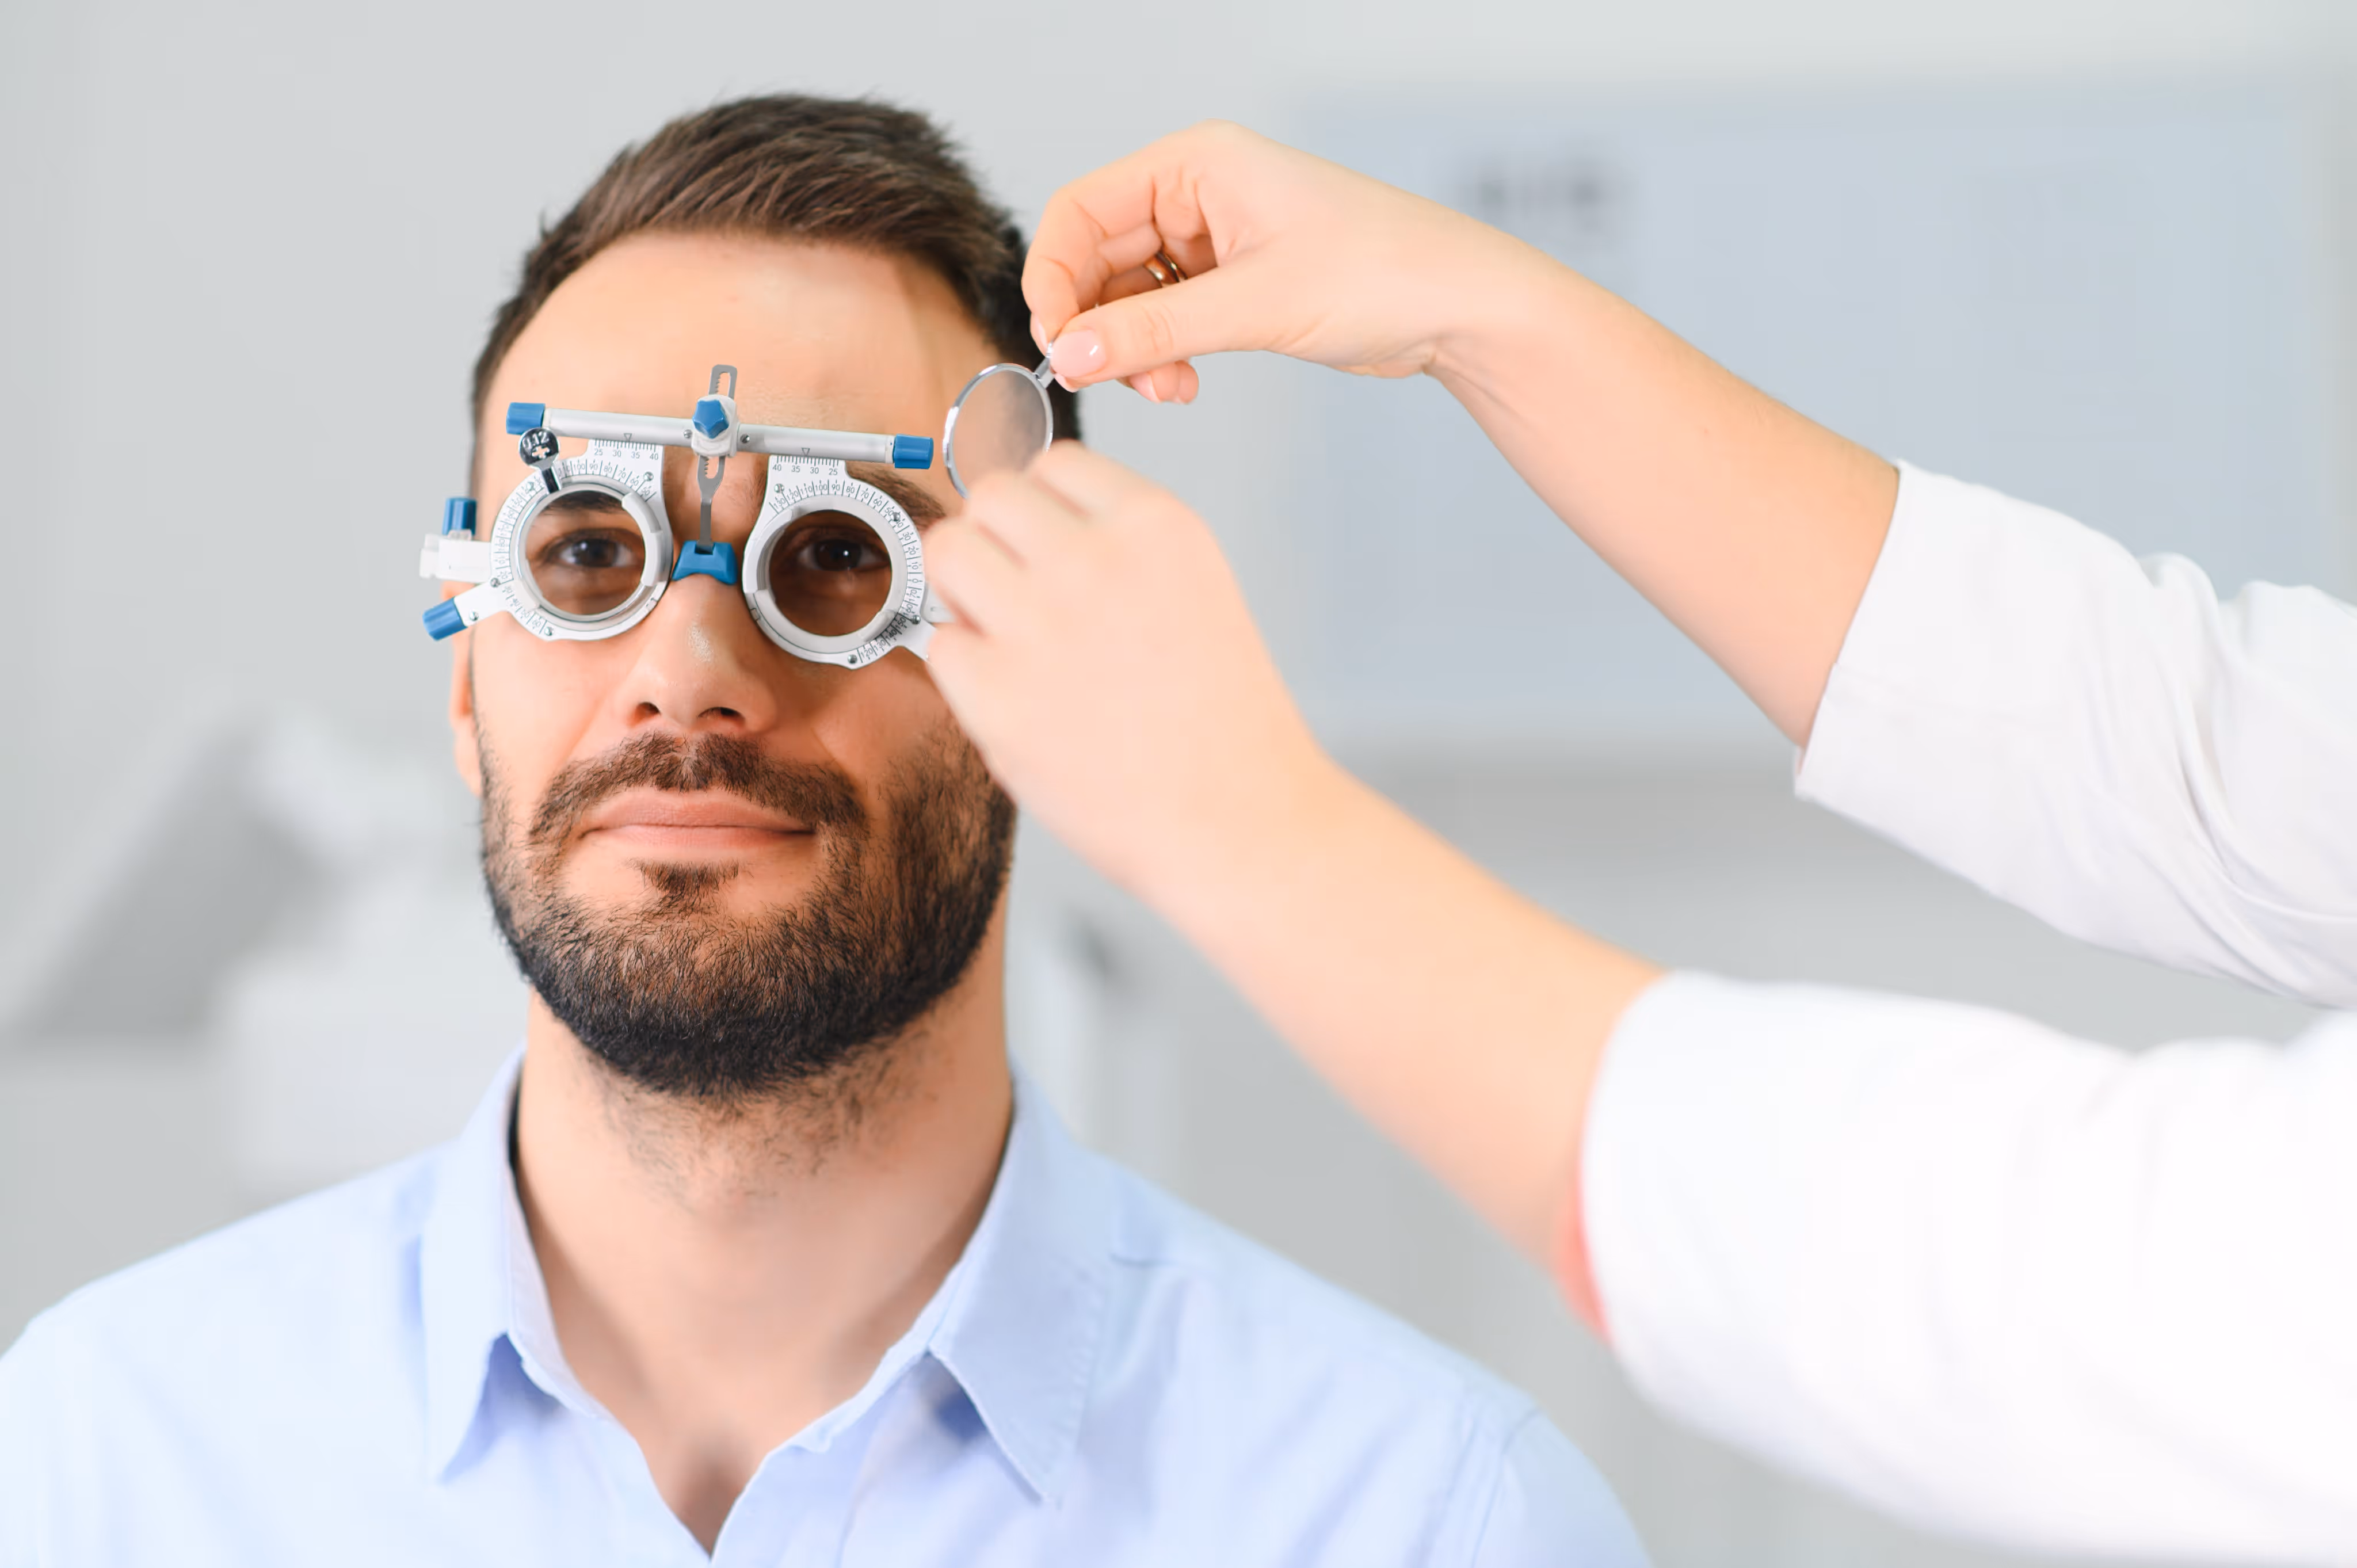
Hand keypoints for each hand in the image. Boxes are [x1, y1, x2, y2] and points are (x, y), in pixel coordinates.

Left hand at [922, 443, 1333, 892]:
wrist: (1241, 822)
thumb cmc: (1224, 726)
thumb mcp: (1197, 593)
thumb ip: (1118, 550)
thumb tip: (1025, 533)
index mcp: (1157, 526)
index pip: (1056, 464)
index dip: (1043, 511)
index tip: (1047, 550)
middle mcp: (1096, 559)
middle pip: (990, 497)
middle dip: (995, 540)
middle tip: (1017, 597)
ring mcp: (1041, 623)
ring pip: (947, 552)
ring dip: (964, 591)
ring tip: (1007, 641)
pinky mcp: (998, 694)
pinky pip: (941, 644)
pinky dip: (966, 671)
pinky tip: (1018, 701)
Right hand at [1025, 121, 1526, 404]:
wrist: (1458, 306)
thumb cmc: (1381, 273)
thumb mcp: (1255, 306)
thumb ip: (1155, 332)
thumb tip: (1072, 353)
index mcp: (1197, 164)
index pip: (1081, 210)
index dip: (1053, 277)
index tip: (1055, 341)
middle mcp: (1198, 192)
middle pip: (1096, 258)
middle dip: (1097, 325)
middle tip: (1107, 379)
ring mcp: (1214, 238)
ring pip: (1128, 297)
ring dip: (1131, 350)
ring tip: (1165, 389)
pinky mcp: (1233, 282)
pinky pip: (1165, 318)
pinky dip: (1161, 355)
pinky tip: (1183, 383)